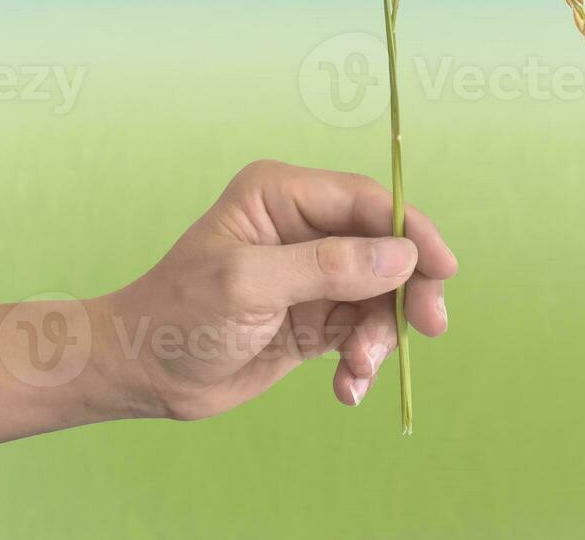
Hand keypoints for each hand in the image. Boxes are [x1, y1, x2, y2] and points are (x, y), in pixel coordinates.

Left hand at [90, 160, 459, 419]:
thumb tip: (404, 257)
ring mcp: (314, 275)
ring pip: (382, 296)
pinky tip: (348, 388)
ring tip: (358, 369)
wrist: (142, 376)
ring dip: (380, 336)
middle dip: (407, 291)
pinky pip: (363, 332)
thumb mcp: (249, 285)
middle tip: (428, 327)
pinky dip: (364, 362)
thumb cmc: (178, 317)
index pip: (367, 202)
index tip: (443, 269)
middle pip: (387, 249)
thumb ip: (328, 267)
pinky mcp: (317, 317)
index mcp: (283, 197)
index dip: (412, 231)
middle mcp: (305, 229)